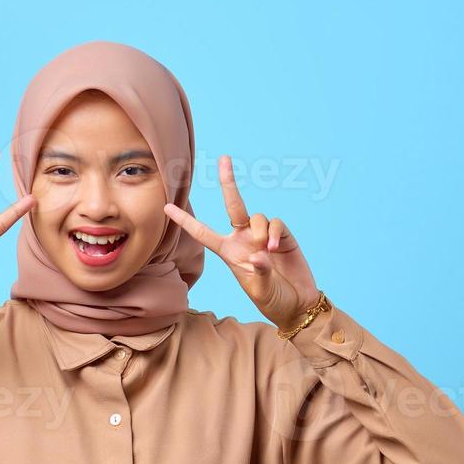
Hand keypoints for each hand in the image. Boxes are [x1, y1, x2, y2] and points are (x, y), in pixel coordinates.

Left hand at [163, 155, 321, 331]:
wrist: (296, 304)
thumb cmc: (272, 300)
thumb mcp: (260, 291)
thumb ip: (259, 273)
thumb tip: (260, 254)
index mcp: (228, 252)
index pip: (203, 233)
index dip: (185, 221)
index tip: (167, 208)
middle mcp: (243, 239)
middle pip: (233, 205)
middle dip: (228, 181)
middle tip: (224, 159)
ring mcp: (263, 236)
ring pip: (257, 216)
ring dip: (261, 231)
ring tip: (267, 251)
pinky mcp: (282, 236)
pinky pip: (276, 224)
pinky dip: (275, 233)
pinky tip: (275, 248)